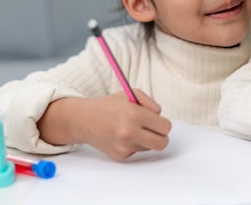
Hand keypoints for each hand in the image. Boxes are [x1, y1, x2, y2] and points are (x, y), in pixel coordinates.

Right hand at [38, 89, 171, 160]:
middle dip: (162, 137)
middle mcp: (129, 132)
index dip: (164, 124)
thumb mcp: (131, 94)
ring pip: (150, 147)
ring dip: (146, 140)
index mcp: (134, 114)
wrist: (85, 120)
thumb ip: (151, 103)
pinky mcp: (120, 155)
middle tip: (155, 131)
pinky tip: (122, 136)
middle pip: (162, 143)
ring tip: (132, 129)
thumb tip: (160, 116)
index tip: (159, 122)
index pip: (165, 127)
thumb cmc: (110, 106)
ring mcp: (124, 146)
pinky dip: (134, 144)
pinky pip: (137, 151)